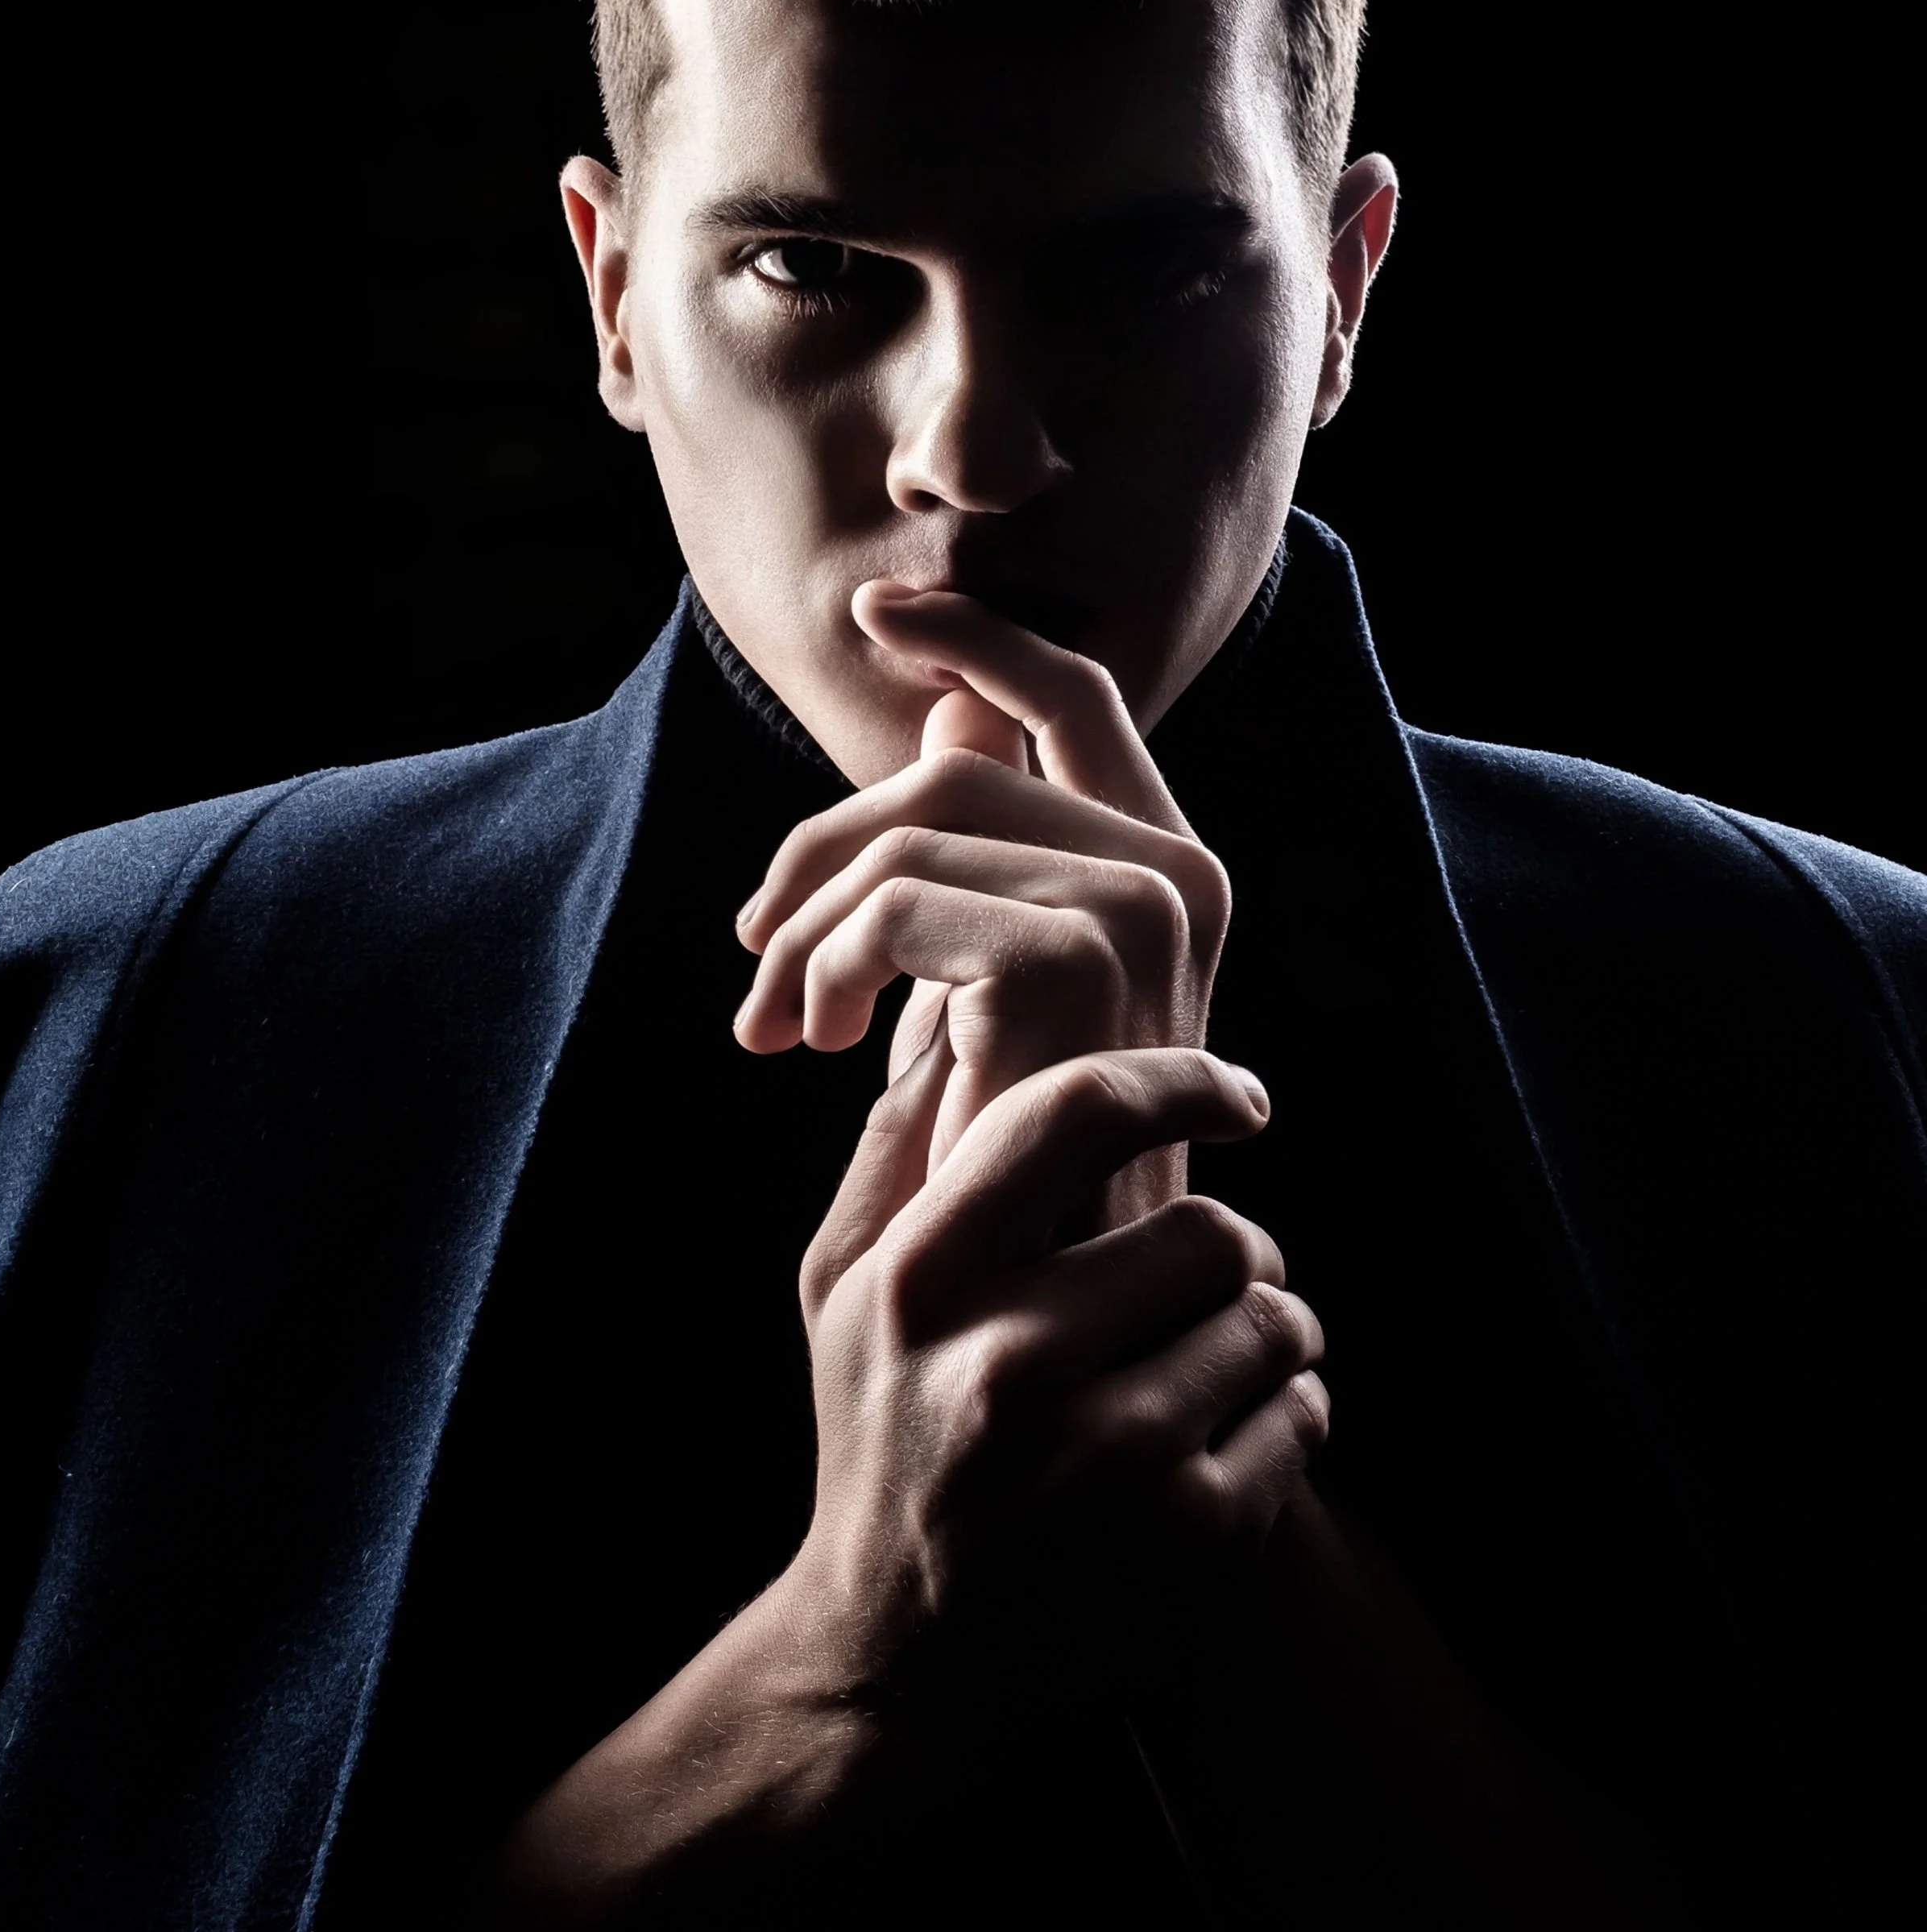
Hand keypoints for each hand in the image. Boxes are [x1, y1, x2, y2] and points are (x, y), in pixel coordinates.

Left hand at [733, 584, 1233, 1223]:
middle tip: (753, 959)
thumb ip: (973, 855)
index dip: (975, 637)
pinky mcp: (1079, 953)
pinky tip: (809, 1043)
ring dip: (804, 929)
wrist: (1028, 1316)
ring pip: (908, 828)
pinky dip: (821, 963)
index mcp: (1164, 875)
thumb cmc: (999, 1180)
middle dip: (822, 852)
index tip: (878, 615)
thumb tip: (948, 710)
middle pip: (952, 766)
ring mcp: (1140, 908)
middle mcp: (1177, 878)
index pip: (1079, 697)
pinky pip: (892, 897)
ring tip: (775, 1025)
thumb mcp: (975, 994)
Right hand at [790, 1038, 1328, 1712]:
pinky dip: (1284, 1414)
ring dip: (1266, 1328)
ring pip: (1274, 1320)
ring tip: (1212, 1358)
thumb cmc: (879, 1435)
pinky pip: (1303, 1415)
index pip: (1075, 1112)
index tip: (1239, 1093)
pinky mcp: (1185, 1538)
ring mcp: (1103, 1458)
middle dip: (1234, 1247)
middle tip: (1210, 1277)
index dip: (1181, 1080)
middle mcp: (1007, 1365)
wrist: (894, 1655)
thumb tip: (958, 1013)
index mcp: (920, 1282)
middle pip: (1211, 1228)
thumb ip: (896, 1145)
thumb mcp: (840, 1289)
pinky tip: (1219, 1437)